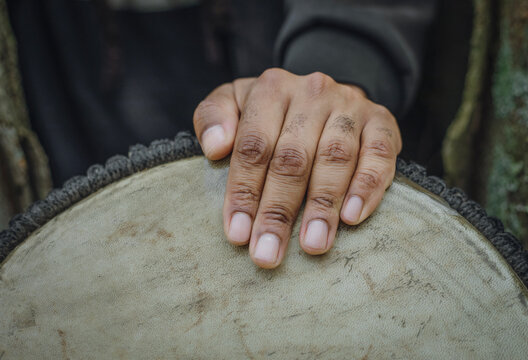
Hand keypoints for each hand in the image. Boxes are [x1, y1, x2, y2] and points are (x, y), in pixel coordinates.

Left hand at [193, 68, 401, 268]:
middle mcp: (312, 92)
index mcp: (272, 89)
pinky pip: (378, 154)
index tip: (237, 234)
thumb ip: (213, 116)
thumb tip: (215, 147)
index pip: (254, 146)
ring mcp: (350, 105)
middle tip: (268, 253)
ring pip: (335, 157)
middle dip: (278, 210)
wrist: (324, 95)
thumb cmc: (272, 112)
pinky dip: (367, 186)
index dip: (244, 191)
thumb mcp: (235, 102)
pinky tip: (352, 216)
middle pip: (292, 158)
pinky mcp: (381, 121)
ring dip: (322, 204)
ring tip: (312, 244)